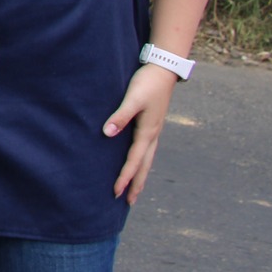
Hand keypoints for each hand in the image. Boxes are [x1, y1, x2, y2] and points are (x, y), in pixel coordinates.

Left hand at [105, 64, 180, 203]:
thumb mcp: (132, 98)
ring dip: (141, 175)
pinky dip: (142, 161)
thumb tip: (107, 133)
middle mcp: (153, 135)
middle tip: (129, 202)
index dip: (125, 177)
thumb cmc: (146, 83)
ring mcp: (155, 131)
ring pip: (147, 159)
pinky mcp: (153, 124)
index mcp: (148, 132)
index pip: (134, 161)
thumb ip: (120, 116)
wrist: (163, 69)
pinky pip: (147, 150)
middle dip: (136, 184)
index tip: (115, 192)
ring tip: (135, 189)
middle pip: (144, 166)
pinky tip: (138, 163)